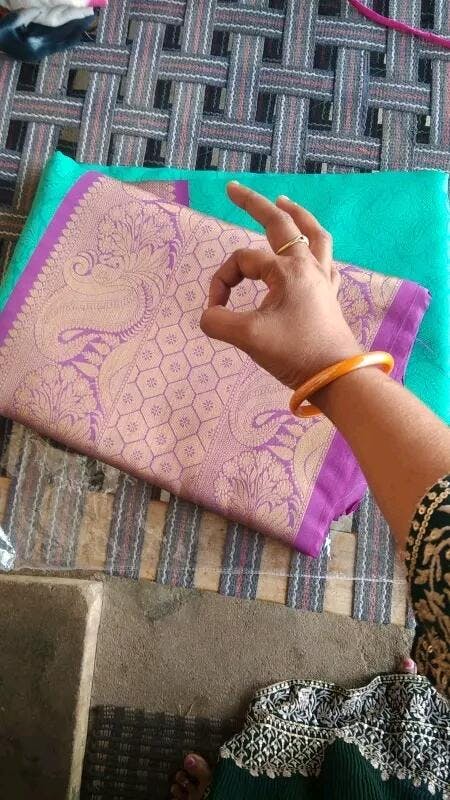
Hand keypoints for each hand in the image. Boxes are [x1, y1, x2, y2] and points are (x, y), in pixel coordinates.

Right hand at [200, 182, 360, 390]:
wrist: (335, 376)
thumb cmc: (294, 352)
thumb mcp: (247, 336)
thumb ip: (218, 321)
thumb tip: (207, 316)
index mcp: (287, 270)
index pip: (241, 262)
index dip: (221, 282)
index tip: (215, 310)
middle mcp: (307, 266)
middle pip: (281, 224)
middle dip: (254, 204)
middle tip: (234, 189)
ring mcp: (323, 279)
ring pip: (313, 235)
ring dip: (297, 216)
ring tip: (284, 202)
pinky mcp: (329, 296)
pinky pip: (326, 261)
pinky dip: (316, 249)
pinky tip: (311, 251)